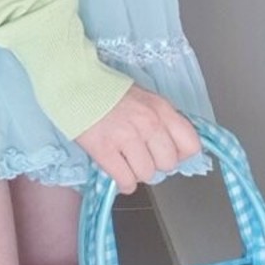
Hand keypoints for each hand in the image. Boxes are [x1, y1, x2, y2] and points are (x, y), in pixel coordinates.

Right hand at [75, 86, 201, 194]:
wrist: (74, 83)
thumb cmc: (108, 91)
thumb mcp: (144, 98)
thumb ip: (161, 120)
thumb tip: (172, 147)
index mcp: (161, 108)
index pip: (191, 145)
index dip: (179, 153)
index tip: (165, 151)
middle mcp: (148, 123)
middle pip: (168, 164)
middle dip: (155, 163)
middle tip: (140, 154)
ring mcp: (126, 137)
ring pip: (147, 175)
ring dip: (136, 171)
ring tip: (124, 158)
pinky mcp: (105, 150)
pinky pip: (126, 181)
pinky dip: (122, 181)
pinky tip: (116, 168)